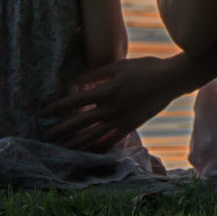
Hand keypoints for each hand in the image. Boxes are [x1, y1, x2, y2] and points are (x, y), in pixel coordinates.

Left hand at [43, 54, 191, 151]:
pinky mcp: (131, 126)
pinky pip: (111, 139)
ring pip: (94, 134)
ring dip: (76, 141)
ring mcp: (122, 119)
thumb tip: (76, 81)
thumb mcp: (119, 65)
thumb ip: (96, 73)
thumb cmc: (146, 68)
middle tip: (46, 134)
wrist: (171, 80)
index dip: (58, 107)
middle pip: (81, 121)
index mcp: (108, 90)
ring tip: (62, 147)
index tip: (44, 111)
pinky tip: (88, 150)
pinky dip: (98, 146)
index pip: (76, 101)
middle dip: (61, 129)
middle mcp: (112, 108)